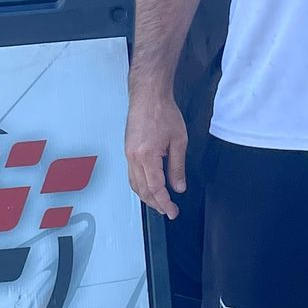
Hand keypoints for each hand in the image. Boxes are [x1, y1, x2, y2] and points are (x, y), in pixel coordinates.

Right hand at [126, 81, 188, 219]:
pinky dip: (140, 185)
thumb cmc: (163, 112)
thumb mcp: (179, 141)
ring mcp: (128, 153)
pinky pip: (131, 174)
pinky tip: (149, 187)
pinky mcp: (128, 150)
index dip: (165, 203)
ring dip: (146, 196)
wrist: (148, 95)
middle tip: (168, 211)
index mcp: (147, 155)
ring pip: (134, 184)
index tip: (172, 211)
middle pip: (142, 189)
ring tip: (159, 203)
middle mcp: (133, 157)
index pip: (155, 188)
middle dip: (155, 203)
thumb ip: (178, 167)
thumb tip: (179, 187)